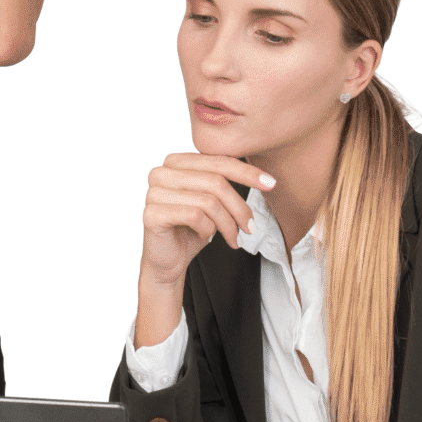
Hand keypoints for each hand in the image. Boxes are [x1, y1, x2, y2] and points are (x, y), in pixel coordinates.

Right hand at [140, 154, 276, 289]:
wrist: (168, 261)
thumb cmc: (191, 229)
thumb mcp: (213, 201)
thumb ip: (225, 182)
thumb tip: (263, 178)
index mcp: (176, 162)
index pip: (217, 160)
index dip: (246, 172)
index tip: (270, 183)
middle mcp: (161, 172)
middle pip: (215, 181)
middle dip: (239, 207)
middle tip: (250, 228)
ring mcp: (153, 192)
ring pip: (208, 201)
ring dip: (227, 224)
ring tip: (232, 238)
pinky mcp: (151, 213)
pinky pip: (194, 216)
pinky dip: (207, 230)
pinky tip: (205, 237)